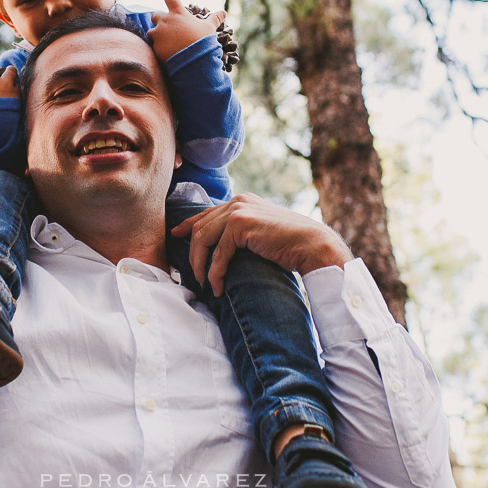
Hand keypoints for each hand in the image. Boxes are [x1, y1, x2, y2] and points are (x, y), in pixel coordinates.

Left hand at [147, 0, 224, 62]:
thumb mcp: (209, 28)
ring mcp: (158, 34)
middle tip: (169, 28)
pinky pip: (152, 45)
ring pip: (152, 31)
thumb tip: (223, 12)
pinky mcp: (155, 46)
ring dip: (157, 35)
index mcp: (178, 13)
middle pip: (156, 15)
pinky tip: (165, 51)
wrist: (194, 61)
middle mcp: (165, 21)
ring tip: (167, 42)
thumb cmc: (202, 41)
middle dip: (160, 20)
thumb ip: (214, 19)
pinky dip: (157, 47)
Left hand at [170, 194, 352, 295]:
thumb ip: (242, 231)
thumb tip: (222, 245)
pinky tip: (218, 287)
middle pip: (200, 227)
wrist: (312, 245)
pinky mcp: (241, 225)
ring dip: (201, 265)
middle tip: (192, 274)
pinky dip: (215, 273)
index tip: (175, 235)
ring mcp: (238, 211)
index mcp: (242, 201)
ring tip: (204, 283)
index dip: (188, 225)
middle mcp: (238, 201)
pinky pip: (218, 253)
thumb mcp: (260, 232)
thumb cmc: (290, 244)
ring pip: (204, 239)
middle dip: (192, 253)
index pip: (207, 212)